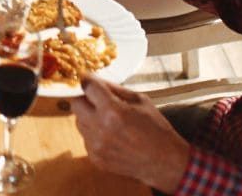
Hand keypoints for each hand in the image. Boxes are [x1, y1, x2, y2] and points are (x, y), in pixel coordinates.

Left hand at [72, 77, 190, 192]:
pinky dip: (93, 133)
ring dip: (88, 116)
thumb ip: (114, 89)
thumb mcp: (140, 100)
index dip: (87, 80)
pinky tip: (110, 135)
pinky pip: (85, 138)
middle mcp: (100, 129)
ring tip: (107, 119)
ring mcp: (96, 146)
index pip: (87, 87)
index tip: (87, 78)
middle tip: (95, 99)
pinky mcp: (95, 158)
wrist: (166, 162)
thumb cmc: (156, 129)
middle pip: (75, 103)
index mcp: (113, 111)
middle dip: (84, 98)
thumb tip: (94, 79)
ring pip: (78, 121)